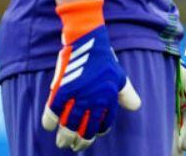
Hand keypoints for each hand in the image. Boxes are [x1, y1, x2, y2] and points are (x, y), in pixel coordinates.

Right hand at [42, 0, 141, 151]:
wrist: (87, 39)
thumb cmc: (103, 59)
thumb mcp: (119, 76)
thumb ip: (126, 93)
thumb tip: (136, 107)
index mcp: (108, 97)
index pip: (104, 122)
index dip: (98, 130)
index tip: (93, 134)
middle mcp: (94, 99)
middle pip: (86, 129)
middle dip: (81, 141)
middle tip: (76, 146)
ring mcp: (77, 95)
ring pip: (69, 125)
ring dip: (65, 137)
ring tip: (63, 143)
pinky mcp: (62, 89)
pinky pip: (53, 112)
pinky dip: (50, 121)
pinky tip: (49, 126)